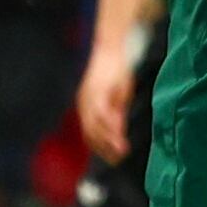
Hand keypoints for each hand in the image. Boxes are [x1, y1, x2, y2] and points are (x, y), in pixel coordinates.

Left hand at [77, 38, 135, 161]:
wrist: (113, 46)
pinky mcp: (99, 91)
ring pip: (96, 126)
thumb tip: (118, 133)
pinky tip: (120, 134)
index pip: (90, 134)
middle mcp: (84, 104)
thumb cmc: (116, 71)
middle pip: (90, 133)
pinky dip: (110, 126)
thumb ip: (116, 114)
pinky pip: (102, 113)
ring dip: (109, 140)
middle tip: (118, 160)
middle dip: (104, 149)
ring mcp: (90, 98)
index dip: (101, 149)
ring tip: (122, 151)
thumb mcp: (118, 96)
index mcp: (86, 107)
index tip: (114, 160)